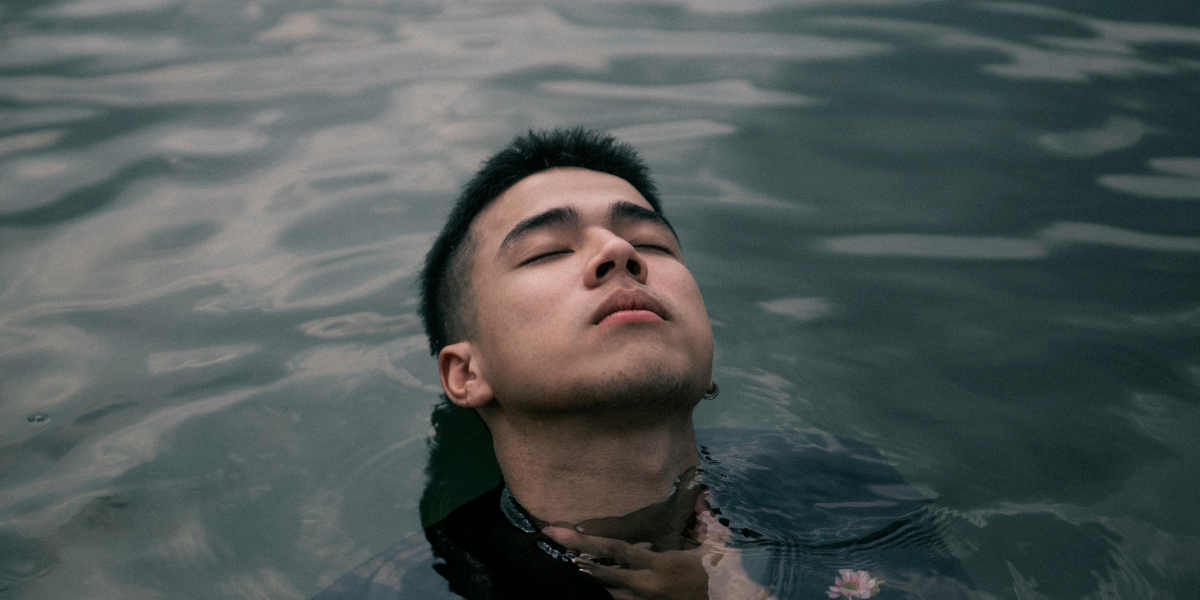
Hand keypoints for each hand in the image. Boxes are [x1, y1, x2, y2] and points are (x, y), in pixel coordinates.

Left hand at [543, 512, 773, 599]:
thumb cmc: (724, 574)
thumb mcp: (715, 544)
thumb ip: (704, 520)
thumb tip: (701, 497)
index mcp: (659, 565)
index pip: (614, 551)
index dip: (582, 542)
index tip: (555, 532)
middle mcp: (646, 587)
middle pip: (601, 574)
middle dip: (578, 558)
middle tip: (553, 540)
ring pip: (609, 591)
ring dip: (595, 575)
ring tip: (577, 557)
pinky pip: (622, 599)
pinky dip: (613, 588)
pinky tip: (604, 576)